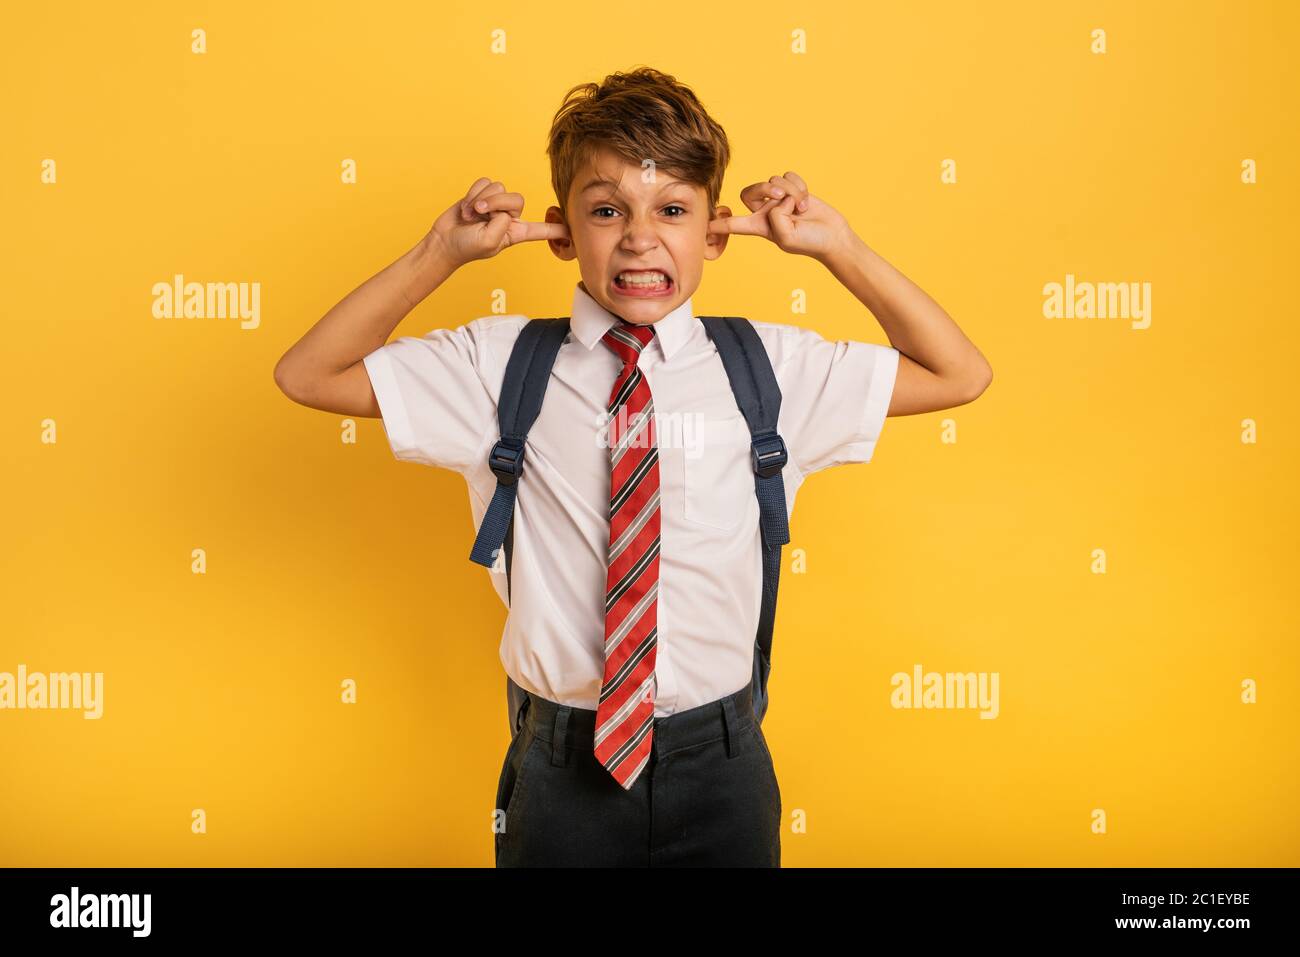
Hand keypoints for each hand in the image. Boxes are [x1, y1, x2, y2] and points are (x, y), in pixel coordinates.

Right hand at [428, 177, 570, 266]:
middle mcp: (509, 217)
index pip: (543, 230)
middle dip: (496, 202)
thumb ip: (502, 223)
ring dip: (480, 200)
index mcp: (516, 233)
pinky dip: (473, 193)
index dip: (558, 229)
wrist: (444, 241)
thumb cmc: (467, 247)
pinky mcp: (482, 194)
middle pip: (516, 199)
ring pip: (499, 188)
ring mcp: (495, 205)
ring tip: (471, 215)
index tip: (575, 231)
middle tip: (479, 214)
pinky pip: (484, 182)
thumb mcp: (490, 242)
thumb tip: (502, 207)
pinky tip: (466, 208)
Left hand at [708, 171, 852, 260]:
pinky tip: (806, 200)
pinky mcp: (793, 189)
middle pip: (749, 191)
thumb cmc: (810, 242)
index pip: (732, 225)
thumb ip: (775, 219)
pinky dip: (799, 185)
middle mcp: (765, 212)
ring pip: (773, 181)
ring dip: (790, 191)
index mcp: (759, 227)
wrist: (833, 236)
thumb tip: (777, 200)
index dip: (717, 225)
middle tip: (778, 195)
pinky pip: (788, 176)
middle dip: (763, 188)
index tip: (702, 223)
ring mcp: (779, 200)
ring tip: (801, 207)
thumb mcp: (787, 238)